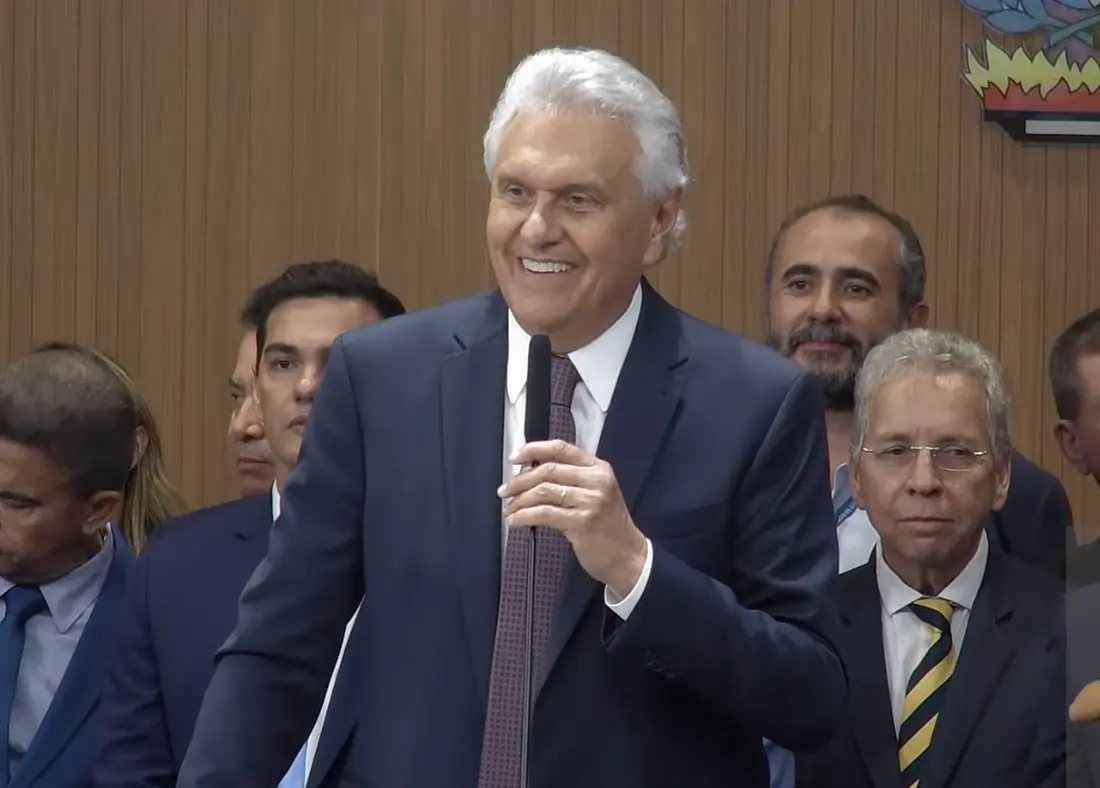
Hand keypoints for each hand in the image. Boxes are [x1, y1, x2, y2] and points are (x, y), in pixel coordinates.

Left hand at [498, 440, 646, 597]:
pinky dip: (524, 516)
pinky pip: (544, 513)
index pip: (560, 449)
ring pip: (543, 491)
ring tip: (510, 508)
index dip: (533, 450)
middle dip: (520, 480)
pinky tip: (516, 520)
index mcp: (598, 468)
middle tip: (505, 490)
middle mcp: (596, 481)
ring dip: (519, 500)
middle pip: (547, 470)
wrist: (628, 555)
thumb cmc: (608, 526)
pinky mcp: (582, 522)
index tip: (515, 457)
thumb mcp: (597, 492)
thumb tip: (531, 472)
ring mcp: (590, 501)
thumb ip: (571, 478)